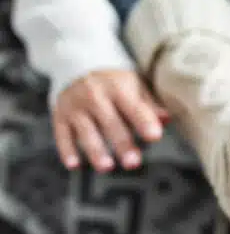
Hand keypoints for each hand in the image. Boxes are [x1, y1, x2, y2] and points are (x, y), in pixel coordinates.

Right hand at [52, 69, 167, 171]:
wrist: (77, 66)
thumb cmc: (114, 82)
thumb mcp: (135, 86)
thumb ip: (150, 105)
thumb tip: (166, 119)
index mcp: (117, 87)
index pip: (133, 107)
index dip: (144, 122)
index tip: (154, 136)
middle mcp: (94, 95)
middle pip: (110, 122)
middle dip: (121, 143)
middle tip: (133, 162)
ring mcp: (75, 106)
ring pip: (85, 131)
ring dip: (95, 150)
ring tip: (107, 167)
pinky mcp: (59, 115)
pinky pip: (61, 134)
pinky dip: (66, 150)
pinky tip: (74, 164)